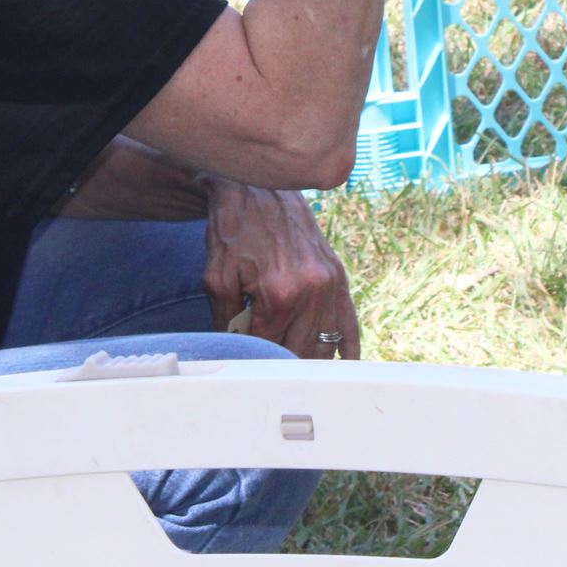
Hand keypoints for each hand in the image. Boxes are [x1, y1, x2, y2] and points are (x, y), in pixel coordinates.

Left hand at [203, 178, 360, 359]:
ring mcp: (330, 283)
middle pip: (299, 351)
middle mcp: (312, 291)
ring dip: (311, 362)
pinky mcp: (338, 275)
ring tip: (298, 376)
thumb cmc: (232, 232)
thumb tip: (235, 353)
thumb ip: (226, 322)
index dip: (255, 362)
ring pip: (325, 343)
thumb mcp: (217, 279)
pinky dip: (347, 346)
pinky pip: (349, 321)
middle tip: (267, 374)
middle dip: (281, 364)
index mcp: (280, 295)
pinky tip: (344, 364)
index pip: (269, 350)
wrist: (254, 190)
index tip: (248, 369)